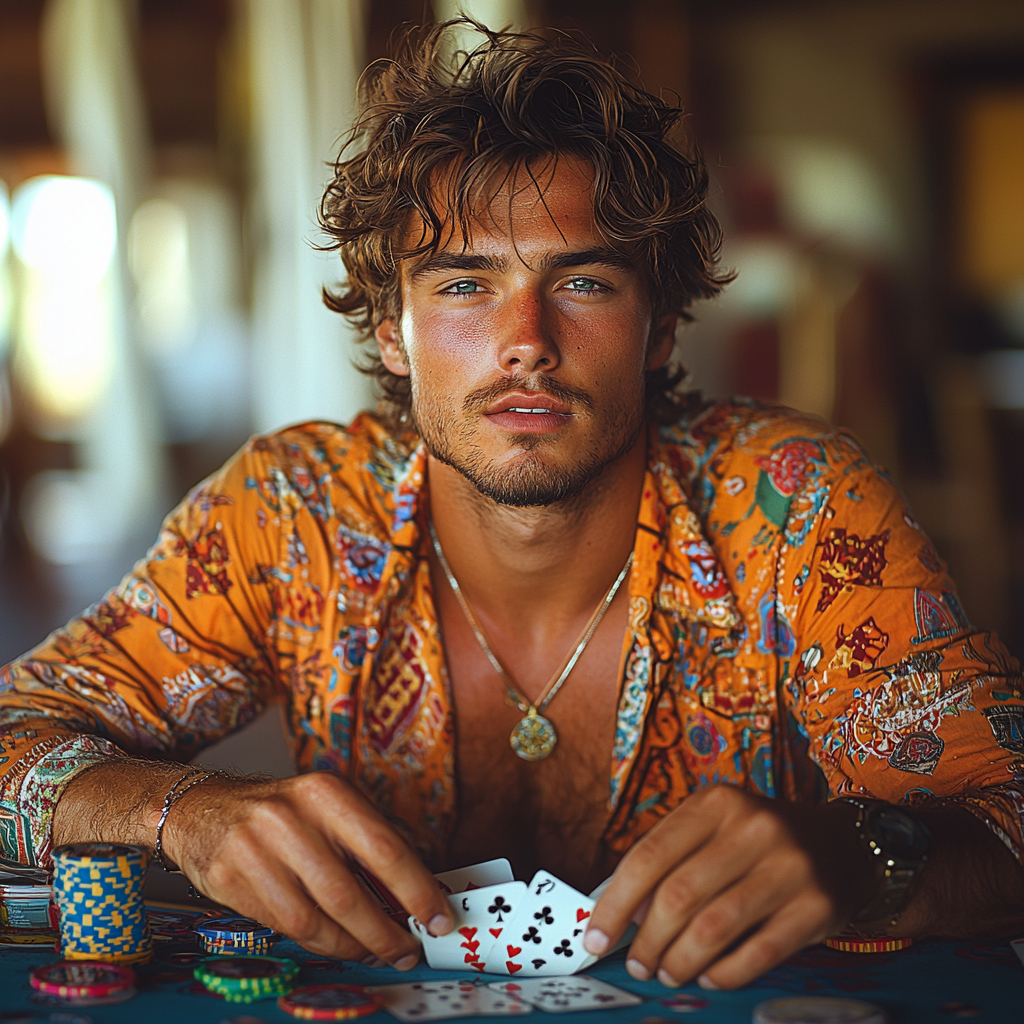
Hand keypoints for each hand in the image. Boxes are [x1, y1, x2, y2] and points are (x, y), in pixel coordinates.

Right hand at [162, 771, 453, 965]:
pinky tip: (337, 943)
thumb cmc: (284, 813)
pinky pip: (285, 929)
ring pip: (315, 921)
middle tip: (408, 950)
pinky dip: (319, 943)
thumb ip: (369, 844)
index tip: (439, 917)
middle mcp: (289, 818)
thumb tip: (418, 892)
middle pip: (349, 894)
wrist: (204, 809)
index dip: (417, 889)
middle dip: (386, 933)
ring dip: (353, 947)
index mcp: (326, 792)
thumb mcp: (329, 807)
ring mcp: (254, 850)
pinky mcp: (229, 880)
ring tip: (375, 951)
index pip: (384, 847)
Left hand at [582, 785, 873, 988]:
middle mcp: (754, 827)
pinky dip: (723, 972)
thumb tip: (621, 914)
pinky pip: (757, 953)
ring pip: (713, 928)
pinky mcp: (817, 906)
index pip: (649, 856)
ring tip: (667, 972)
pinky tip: (707, 973)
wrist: (840, 843)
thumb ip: (670, 860)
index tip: (596, 937)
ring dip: (679, 961)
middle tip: (639, 964)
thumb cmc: (756, 840)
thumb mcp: (713, 828)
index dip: (615, 903)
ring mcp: (789, 866)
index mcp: (717, 802)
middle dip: (647, 941)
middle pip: (678, 896)